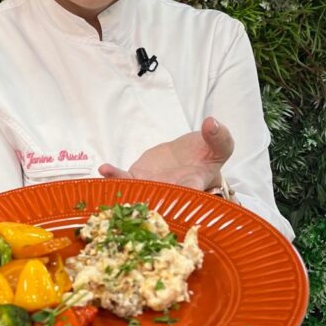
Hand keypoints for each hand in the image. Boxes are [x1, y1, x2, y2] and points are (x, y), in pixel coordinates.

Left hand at [99, 116, 233, 190]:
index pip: (189, 194)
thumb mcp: (220, 145)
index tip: (178, 194)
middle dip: (147, 201)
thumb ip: (218, 137)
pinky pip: (125, 179)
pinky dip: (115, 175)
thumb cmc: (209, 155)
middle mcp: (171, 191)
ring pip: (137, 192)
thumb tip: (212, 123)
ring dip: (124, 190)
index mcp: (194, 186)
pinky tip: (105, 169)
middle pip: (158, 200)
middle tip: (136, 202)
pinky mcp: (139, 178)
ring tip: (113, 179)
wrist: (192, 156)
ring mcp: (153, 186)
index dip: (184, 196)